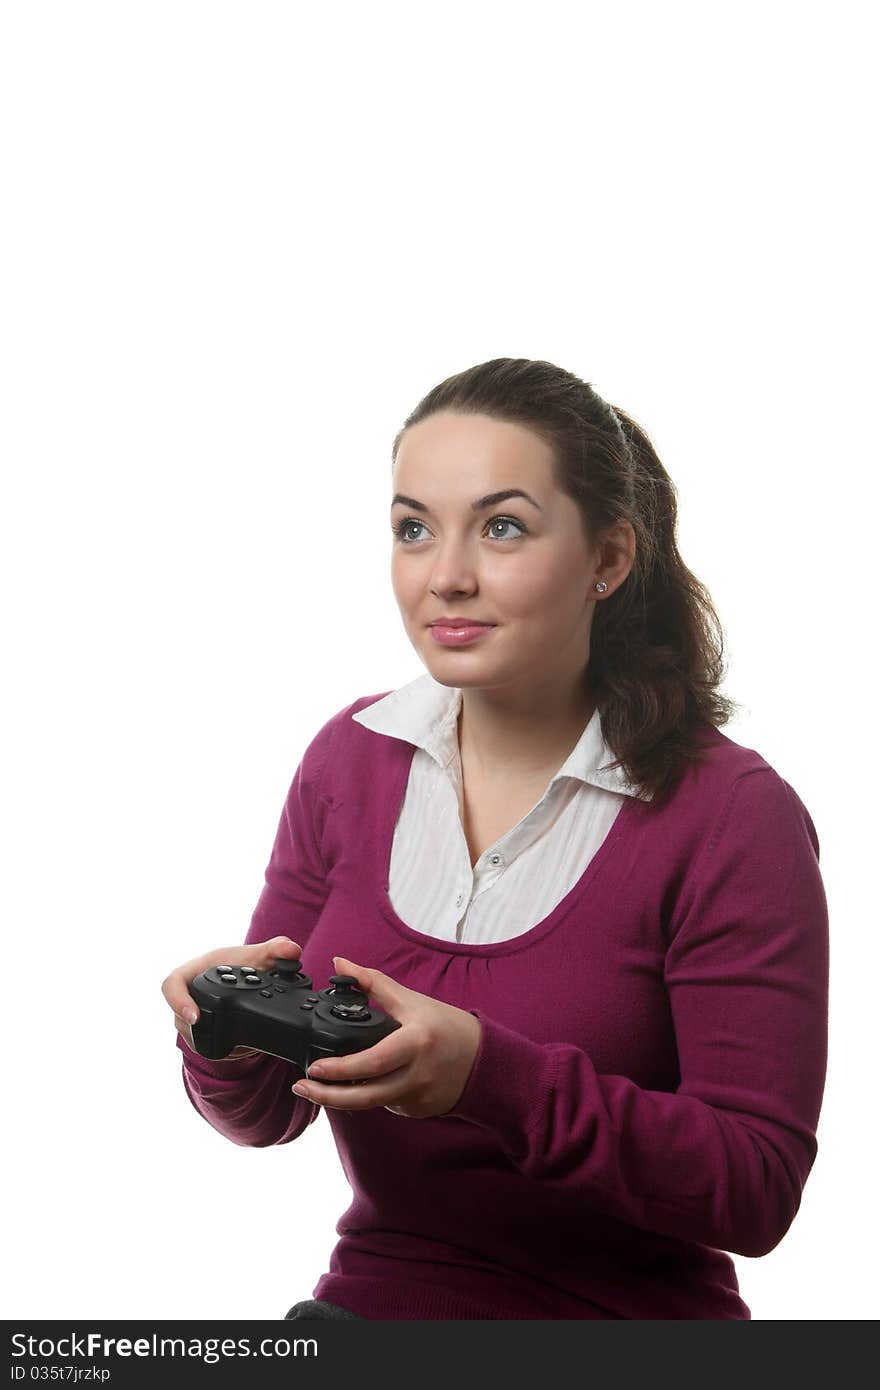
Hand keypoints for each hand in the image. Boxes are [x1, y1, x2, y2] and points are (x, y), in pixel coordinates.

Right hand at [161, 935, 302, 1058]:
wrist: (245, 977)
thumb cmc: (242, 963)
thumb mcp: (259, 955)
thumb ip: (276, 950)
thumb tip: (291, 950)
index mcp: (192, 972)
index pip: (171, 985)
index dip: (177, 1001)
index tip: (194, 1017)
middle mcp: (186, 996)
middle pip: (180, 1017)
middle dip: (200, 1032)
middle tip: (228, 1039)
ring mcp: (189, 1016)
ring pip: (192, 1036)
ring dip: (214, 1043)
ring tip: (241, 1044)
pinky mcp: (201, 1033)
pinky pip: (205, 1046)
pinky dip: (224, 1049)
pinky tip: (243, 1048)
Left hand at [291, 955, 481, 1117]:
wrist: (482, 1059)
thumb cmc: (445, 1025)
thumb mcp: (410, 1000)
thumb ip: (372, 983)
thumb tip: (339, 964)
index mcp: (415, 1042)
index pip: (373, 1061)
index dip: (341, 1069)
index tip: (315, 1067)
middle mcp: (417, 1074)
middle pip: (367, 1095)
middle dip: (329, 1095)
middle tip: (301, 1087)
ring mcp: (417, 1096)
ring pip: (372, 1103)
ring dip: (341, 1100)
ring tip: (314, 1090)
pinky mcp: (417, 1110)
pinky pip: (385, 1106)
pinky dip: (368, 1097)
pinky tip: (354, 1088)